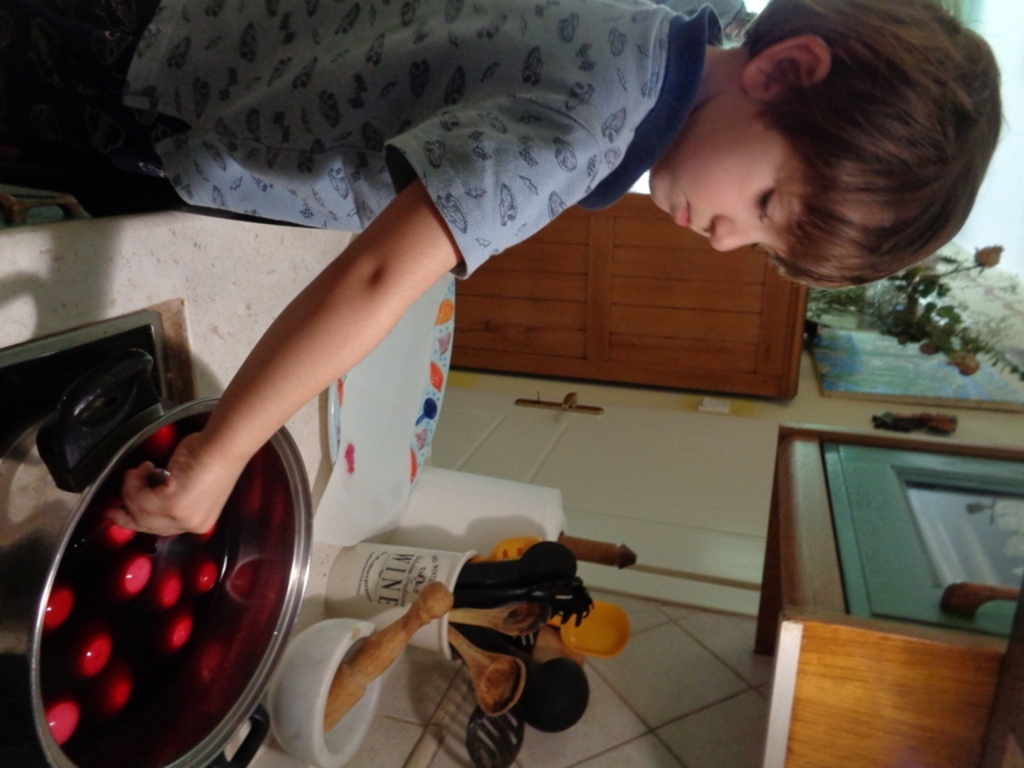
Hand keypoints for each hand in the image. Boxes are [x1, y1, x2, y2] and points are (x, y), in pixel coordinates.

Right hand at [112, 432, 241, 535]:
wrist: (224, 445)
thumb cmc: (210, 456)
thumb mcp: (189, 485)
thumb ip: (171, 498)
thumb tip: (145, 495)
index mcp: (199, 523)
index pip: (160, 530)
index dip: (136, 522)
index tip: (116, 514)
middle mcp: (192, 525)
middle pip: (145, 525)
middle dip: (127, 508)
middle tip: (115, 498)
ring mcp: (182, 517)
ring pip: (139, 511)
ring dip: (132, 488)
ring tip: (140, 470)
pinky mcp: (173, 504)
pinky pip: (139, 498)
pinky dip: (135, 480)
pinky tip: (145, 467)